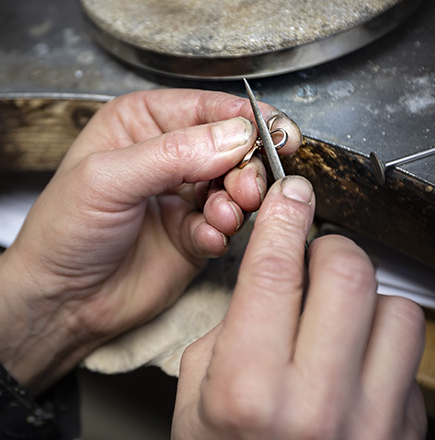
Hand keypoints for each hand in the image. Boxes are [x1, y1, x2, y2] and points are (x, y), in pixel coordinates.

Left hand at [0, 89, 300, 392]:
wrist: (61, 299)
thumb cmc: (65, 230)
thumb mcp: (108, 179)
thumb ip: (173, 154)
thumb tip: (237, 134)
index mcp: (141, 123)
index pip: (204, 107)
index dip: (242, 118)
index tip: (273, 133)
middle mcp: (167, 155)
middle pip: (229, 145)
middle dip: (245, 165)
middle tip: (248, 185)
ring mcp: (183, 195)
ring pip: (234, 185)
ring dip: (238, 200)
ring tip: (224, 214)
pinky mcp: (194, 232)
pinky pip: (224, 224)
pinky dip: (223, 231)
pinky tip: (206, 238)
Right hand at [172, 176, 426, 439]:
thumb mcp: (197, 390)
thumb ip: (233, 327)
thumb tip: (272, 278)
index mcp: (246, 386)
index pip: (271, 270)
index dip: (283, 217)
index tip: (292, 193)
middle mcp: (314, 403)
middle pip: (346, 273)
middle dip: (329, 246)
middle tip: (314, 254)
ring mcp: (371, 423)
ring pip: (394, 306)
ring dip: (363, 293)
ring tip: (337, 309)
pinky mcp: (405, 435)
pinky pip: (410, 354)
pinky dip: (383, 337)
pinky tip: (355, 356)